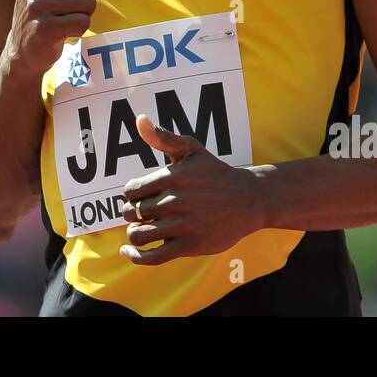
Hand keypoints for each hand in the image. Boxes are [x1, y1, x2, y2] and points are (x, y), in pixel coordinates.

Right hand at [5, 0, 97, 78]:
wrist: (22, 50)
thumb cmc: (41, 5)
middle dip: (83, 1)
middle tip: (62, 11)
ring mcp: (36, 6)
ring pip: (88, 5)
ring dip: (81, 17)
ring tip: (61, 21)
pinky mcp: (43, 28)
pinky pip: (83, 23)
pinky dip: (78, 32)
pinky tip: (61, 34)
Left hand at [118, 114, 265, 263]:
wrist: (248, 199)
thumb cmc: (214, 173)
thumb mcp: (191, 150)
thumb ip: (163, 137)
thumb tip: (139, 120)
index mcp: (170, 177)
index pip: (131, 190)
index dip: (131, 195)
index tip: (140, 196)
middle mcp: (173, 201)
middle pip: (132, 213)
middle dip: (132, 214)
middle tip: (141, 213)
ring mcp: (181, 225)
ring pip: (139, 235)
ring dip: (134, 233)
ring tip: (141, 229)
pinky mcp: (189, 246)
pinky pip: (153, 257)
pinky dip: (135, 256)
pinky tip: (127, 251)